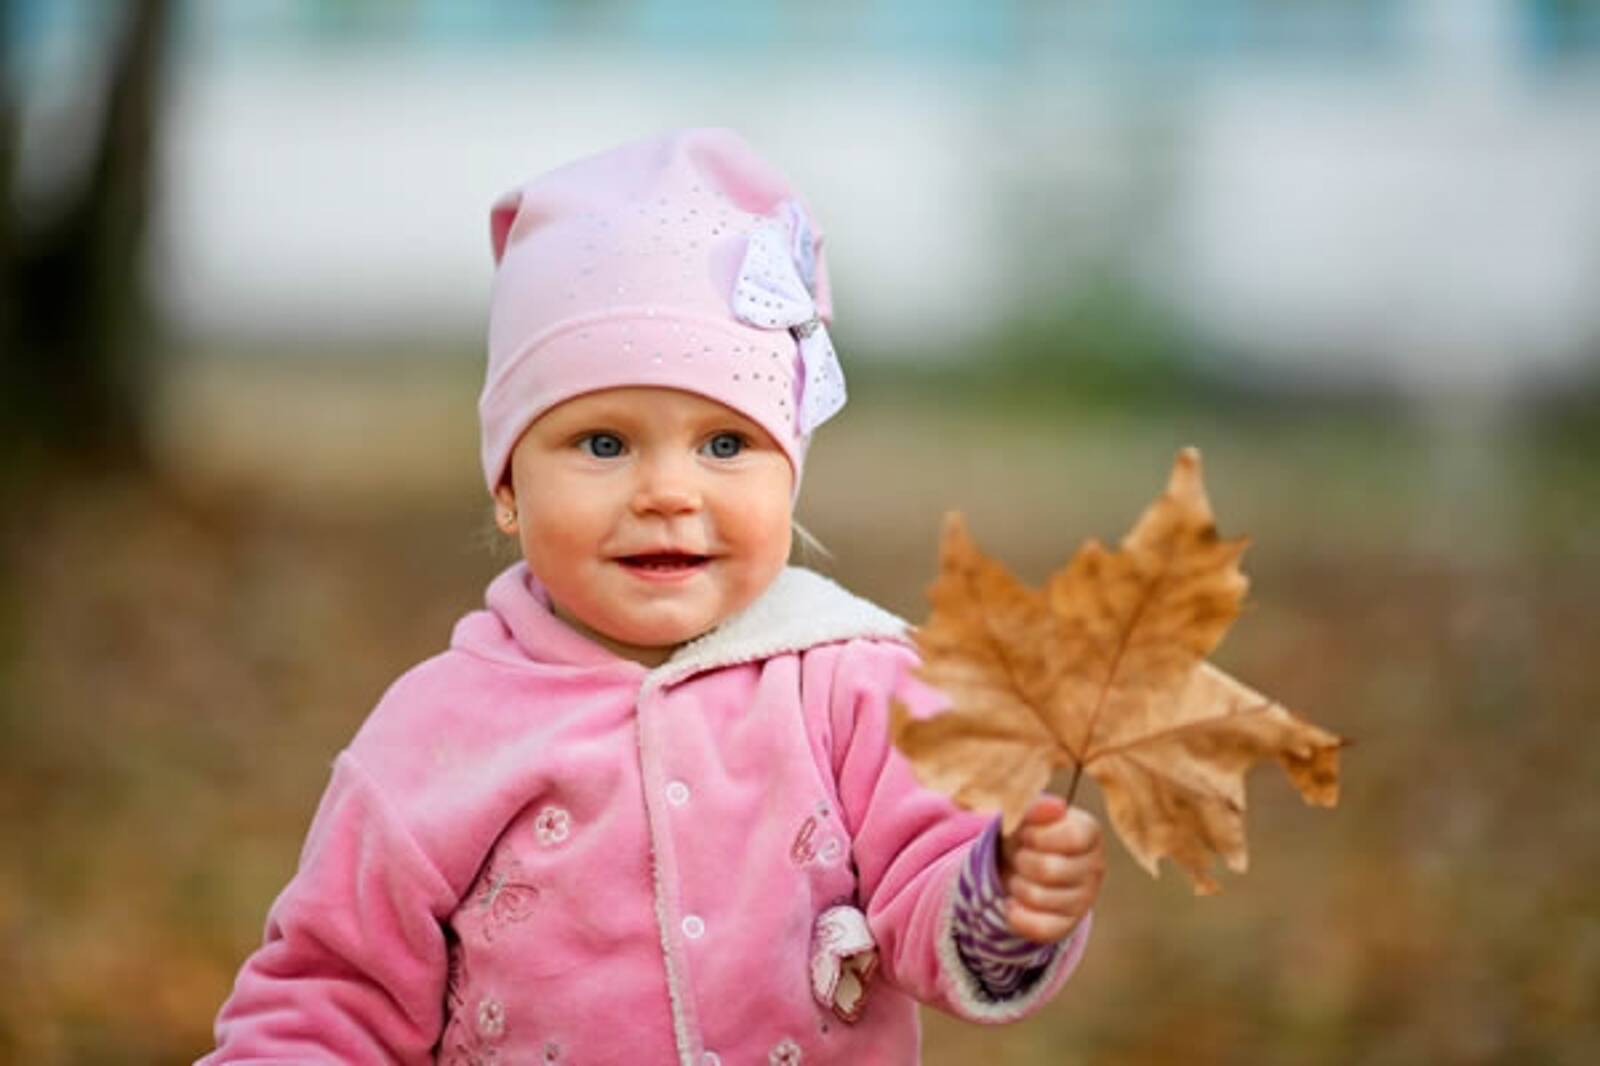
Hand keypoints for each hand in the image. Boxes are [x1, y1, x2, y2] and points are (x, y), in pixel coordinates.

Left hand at [998, 794, 1105, 943]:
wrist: (1021, 864)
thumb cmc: (1028, 834)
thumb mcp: (1028, 816)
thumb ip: (1038, 807)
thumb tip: (1056, 806)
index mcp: (1090, 833)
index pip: (1073, 837)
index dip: (1039, 836)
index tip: (1024, 834)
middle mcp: (1096, 867)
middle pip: (1049, 869)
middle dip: (1021, 861)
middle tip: (1018, 856)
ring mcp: (1085, 899)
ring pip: (1039, 898)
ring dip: (1016, 885)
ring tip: (1017, 876)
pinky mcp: (1069, 924)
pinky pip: (1040, 928)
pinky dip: (1017, 916)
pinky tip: (1012, 903)